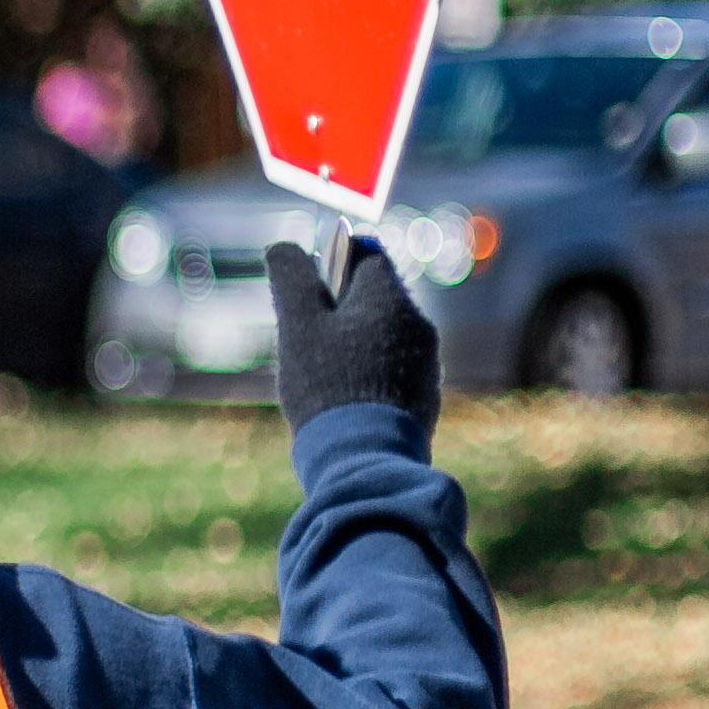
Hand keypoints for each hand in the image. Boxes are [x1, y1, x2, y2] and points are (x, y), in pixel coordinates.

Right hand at [273, 237, 440, 434]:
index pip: (367, 253)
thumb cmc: (327, 387)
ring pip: (384, 335)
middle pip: (375, 297)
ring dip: (353, 343)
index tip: (308, 284)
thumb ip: (291, 279)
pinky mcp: (425, 398)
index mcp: (390, 298)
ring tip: (320, 374)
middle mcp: (418, 324)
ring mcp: (426, 363)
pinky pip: (393, 369)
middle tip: (304, 335)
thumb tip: (282, 248)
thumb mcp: (299, 326)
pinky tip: (343, 400)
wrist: (365, 460)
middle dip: (339, 308)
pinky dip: (367, 373)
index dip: (332, 260)